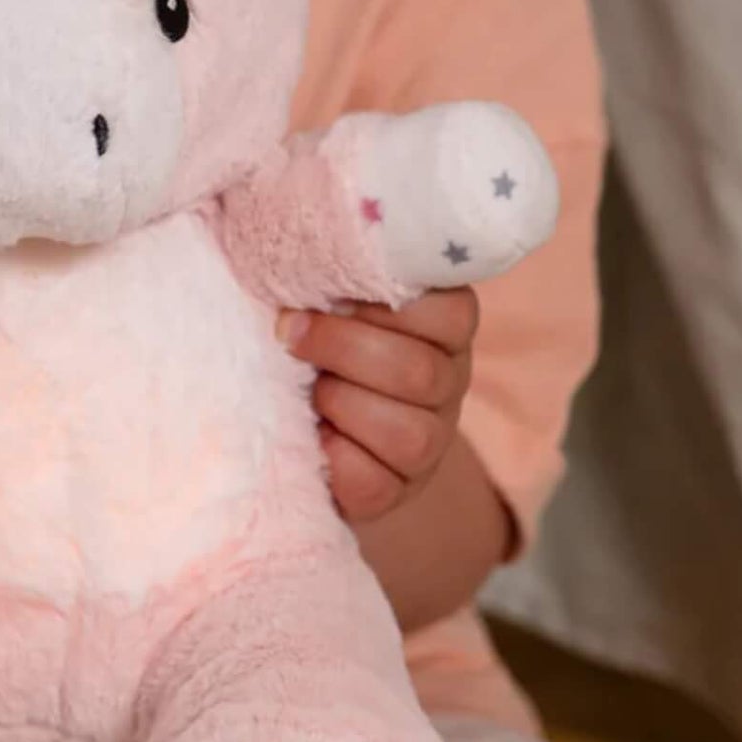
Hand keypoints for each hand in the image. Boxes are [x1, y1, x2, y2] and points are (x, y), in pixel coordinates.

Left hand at [281, 288, 477, 524]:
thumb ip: (330, 272)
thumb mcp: (330, 291)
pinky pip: (373, 483)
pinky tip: (312, 434)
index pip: (452, 311)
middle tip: (289, 332)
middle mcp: (449, 381)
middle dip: (341, 348)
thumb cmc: (318, 327)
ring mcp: (431, 440)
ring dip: (340, 403)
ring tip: (307, 389)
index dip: (385, 303)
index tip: (332, 292)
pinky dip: (332, 457)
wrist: (305, 409)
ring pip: (409, 434)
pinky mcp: (398, 488)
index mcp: (443, 325)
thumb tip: (293, 253)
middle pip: (421, 373)